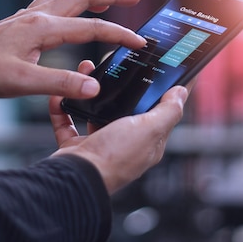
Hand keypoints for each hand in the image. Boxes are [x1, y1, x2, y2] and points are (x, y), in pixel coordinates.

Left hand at [0, 0, 145, 100]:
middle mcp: (37, 15)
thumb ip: (60, 84)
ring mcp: (28, 16)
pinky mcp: (20, 23)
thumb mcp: (22, 83)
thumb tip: (94, 88)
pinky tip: (69, 13)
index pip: (91, 28)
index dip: (119, 35)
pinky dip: (69, 2)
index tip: (140, 43)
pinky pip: (51, 2)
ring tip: (107, 1)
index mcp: (42, 28)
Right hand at [49, 60, 190, 194]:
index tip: (162, 67)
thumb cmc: (113, 158)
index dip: (163, 89)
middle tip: (117, 63)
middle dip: (121, 84)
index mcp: (147, 140)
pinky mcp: (76, 146)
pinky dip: (63, 108)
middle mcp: (124, 143)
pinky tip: (61, 94)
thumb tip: (181, 93)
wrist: (76, 178)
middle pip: (125, 106)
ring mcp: (100, 144)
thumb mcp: (149, 129)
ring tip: (87, 71)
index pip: (160, 110)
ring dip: (91, 91)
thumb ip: (168, 111)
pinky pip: (68, 122)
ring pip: (96, 110)